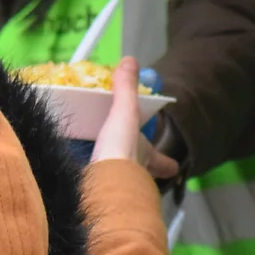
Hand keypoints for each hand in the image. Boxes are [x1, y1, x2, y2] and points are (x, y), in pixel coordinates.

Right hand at [91, 57, 178, 178]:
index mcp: (145, 156)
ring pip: (117, 183)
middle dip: (137, 172)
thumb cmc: (121, 150)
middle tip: (133, 170)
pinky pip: (94, 189)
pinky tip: (80, 180)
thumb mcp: (125, 114)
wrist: (103, 185)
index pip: (161, 161)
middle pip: (139, 176)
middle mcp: (134, 176)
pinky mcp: (95, 195)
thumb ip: (126, 90)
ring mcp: (115, 188)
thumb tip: (130, 59)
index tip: (174, 168)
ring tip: (99, 169)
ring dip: (111, 176)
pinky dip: (89, 184)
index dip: (167, 163)